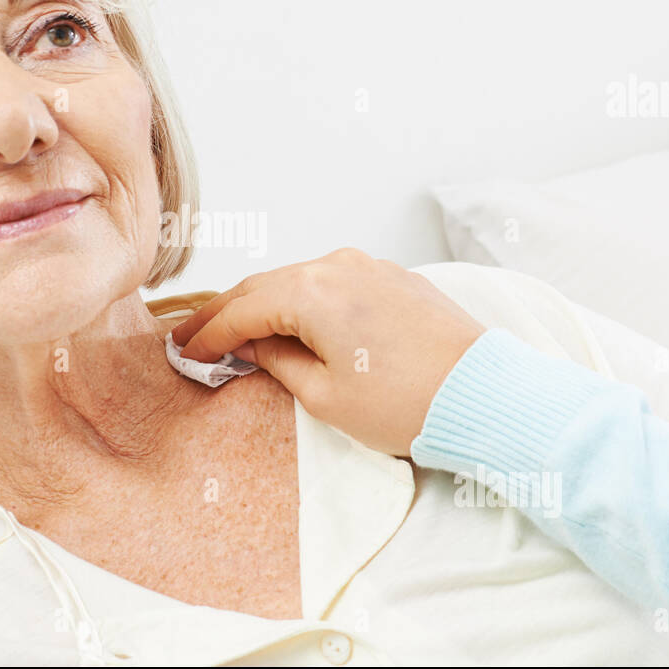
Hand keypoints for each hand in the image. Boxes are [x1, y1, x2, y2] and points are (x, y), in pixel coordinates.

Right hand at [171, 248, 485, 456]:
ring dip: (264, 304)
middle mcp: (338, 266)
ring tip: (236, 330)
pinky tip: (291, 320)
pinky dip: (302, 300)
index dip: (208, 334)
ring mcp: (369, 266)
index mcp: (313, 292)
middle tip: (193, 336)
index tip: (184, 352)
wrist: (484, 395)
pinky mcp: (393, 277)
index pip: (242, 311)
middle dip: (227, 313)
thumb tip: (252, 346)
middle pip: (265, 287)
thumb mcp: (326, 396)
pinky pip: (332, 282)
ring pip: (298, 280)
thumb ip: (278, 362)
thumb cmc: (408, 403)